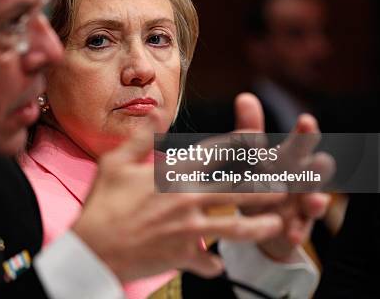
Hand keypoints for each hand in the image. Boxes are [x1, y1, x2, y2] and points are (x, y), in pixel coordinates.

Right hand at [72, 112, 286, 282]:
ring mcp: (189, 229)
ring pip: (237, 228)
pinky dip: (212, 263)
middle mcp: (188, 200)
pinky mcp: (184, 255)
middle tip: (286, 183)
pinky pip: (207, 261)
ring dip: (260, 226)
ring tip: (278, 224)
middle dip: (266, 186)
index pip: (215, 154)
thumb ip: (140, 138)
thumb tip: (156, 114)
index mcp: (173, 174)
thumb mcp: (115, 163)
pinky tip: (216, 264)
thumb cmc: (101, 204)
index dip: (241, 145)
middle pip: (238, 190)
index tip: (259, 140)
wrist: (93, 250)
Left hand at [234, 93, 331, 260]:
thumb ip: (251, 129)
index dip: (305, 132)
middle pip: (317, 170)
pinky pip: (300, 231)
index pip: (302, 141)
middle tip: (319, 160)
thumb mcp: (252, 156)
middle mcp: (302, 179)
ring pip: (315, 200)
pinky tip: (292, 232)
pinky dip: (297, 231)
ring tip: (314, 200)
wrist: (259, 220)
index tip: (306, 121)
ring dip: (315, 200)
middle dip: (318, 165)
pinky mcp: (296, 228)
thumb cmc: (258, 179)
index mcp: (290, 158)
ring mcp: (301, 205)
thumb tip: (245, 96)